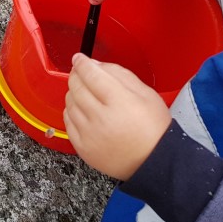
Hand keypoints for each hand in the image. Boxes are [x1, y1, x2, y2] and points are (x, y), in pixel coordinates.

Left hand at [64, 54, 170, 180]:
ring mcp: (90, 134)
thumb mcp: (146, 94)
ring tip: (86, 94)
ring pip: (69, 102)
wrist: (155, 162)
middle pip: (77, 87)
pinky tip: (83, 111)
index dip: (82, 63)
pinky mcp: (83, 148)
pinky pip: (67, 121)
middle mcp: (101, 118)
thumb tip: (94, 64)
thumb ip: (119, 74)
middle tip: (81, 73)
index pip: (91, 74)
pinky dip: (72, 112)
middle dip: (76, 75)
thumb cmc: (154, 128)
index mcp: (120, 102)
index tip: (79, 59)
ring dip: (74, 93)